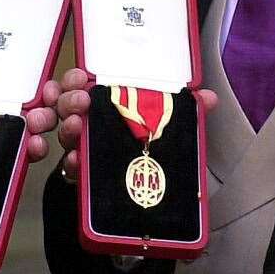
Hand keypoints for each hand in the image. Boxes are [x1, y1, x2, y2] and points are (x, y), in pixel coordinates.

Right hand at [51, 67, 219, 183]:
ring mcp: (82, 149)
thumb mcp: (169, 126)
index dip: (76, 79)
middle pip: (68, 105)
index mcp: (106, 105)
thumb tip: (209, 98)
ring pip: (65, 133)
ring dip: (65, 126)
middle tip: (82, 101)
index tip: (82, 78)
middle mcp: (89, 123)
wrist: (148, 195)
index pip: (83, 84)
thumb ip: (185, 111)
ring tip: (76, 126)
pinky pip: (69, 168)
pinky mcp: (82, 175)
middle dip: (69, 99)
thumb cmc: (152, 148)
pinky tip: (76, 160)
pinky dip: (70, 163)